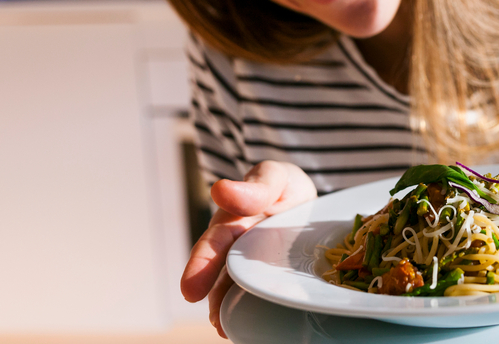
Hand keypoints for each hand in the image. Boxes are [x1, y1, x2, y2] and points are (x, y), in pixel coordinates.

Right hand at [180, 160, 317, 337]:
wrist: (302, 197)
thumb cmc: (283, 186)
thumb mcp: (274, 177)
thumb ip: (254, 186)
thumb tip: (220, 190)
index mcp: (233, 222)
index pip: (215, 243)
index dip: (202, 266)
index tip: (190, 291)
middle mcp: (237, 248)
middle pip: (222, 274)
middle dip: (217, 296)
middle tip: (215, 320)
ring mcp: (252, 265)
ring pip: (238, 289)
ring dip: (231, 308)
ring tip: (230, 329)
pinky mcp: (268, 277)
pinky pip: (261, 294)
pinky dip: (255, 309)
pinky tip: (253, 326)